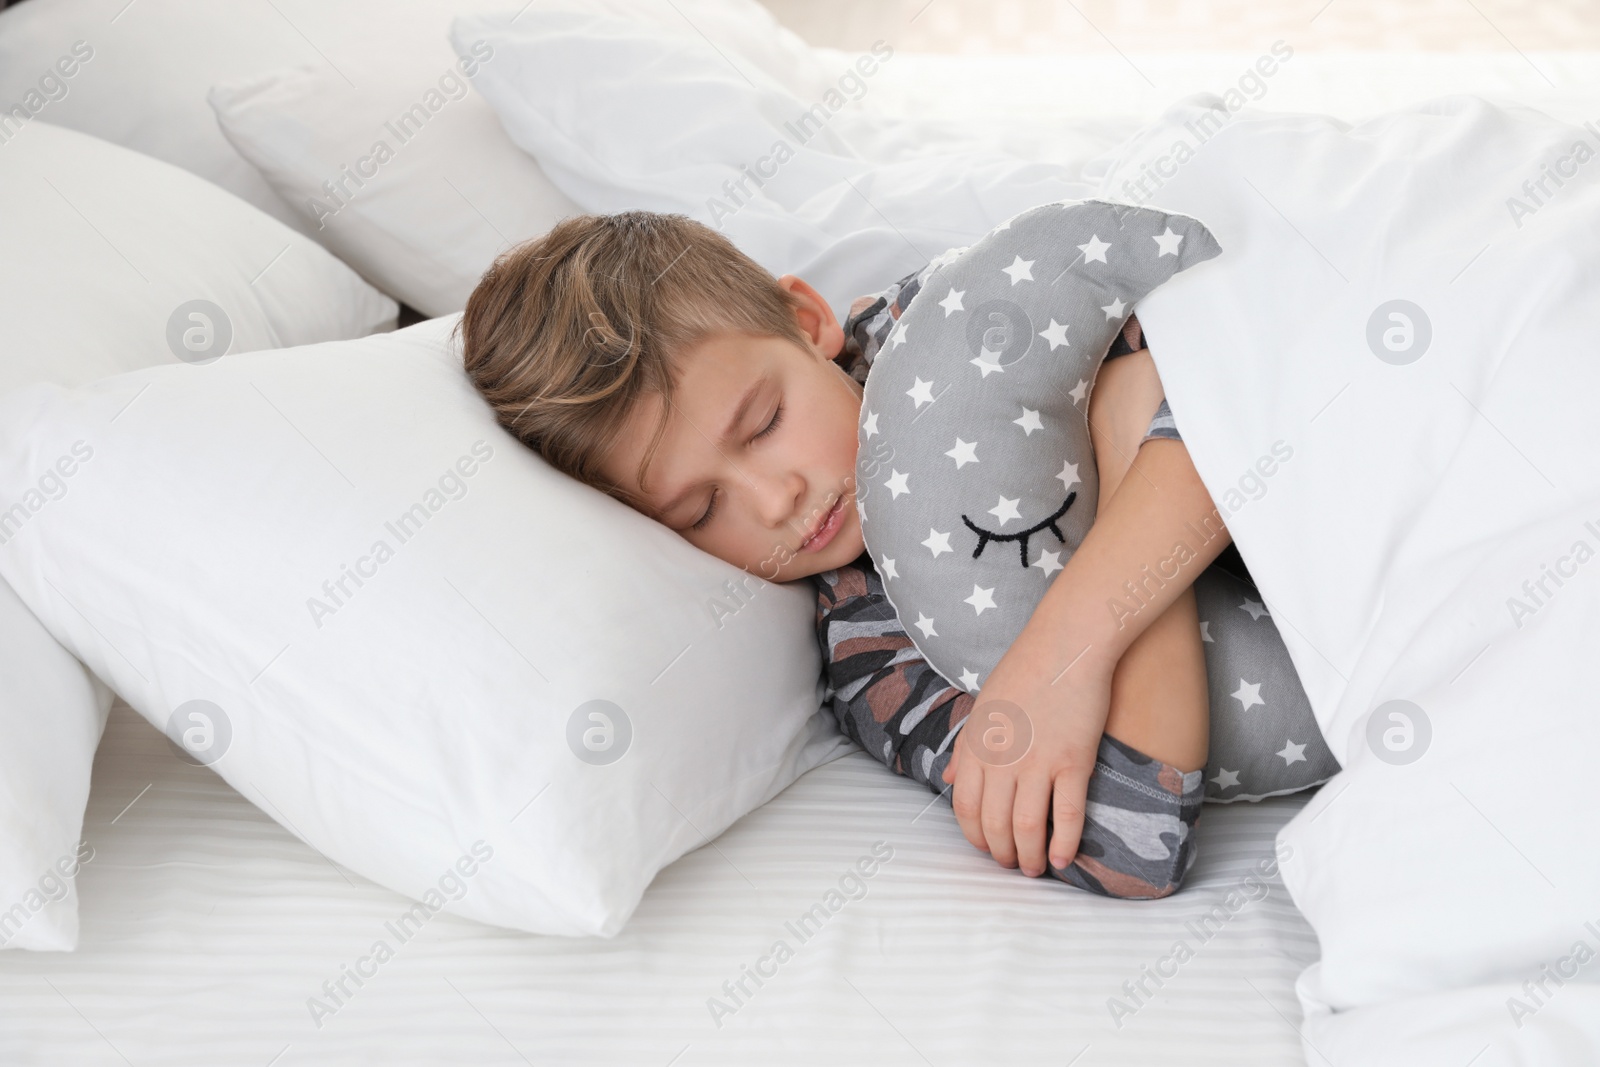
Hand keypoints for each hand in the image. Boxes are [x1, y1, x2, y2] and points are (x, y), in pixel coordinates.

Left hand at [941, 633, 1115, 876]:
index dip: (973, 836)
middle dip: (1000, 854)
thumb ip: (966, 745)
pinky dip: (1064, 844)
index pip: (965, 807)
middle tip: (1011, 865)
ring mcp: (1037, 763)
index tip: (984, 847)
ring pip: (1026, 828)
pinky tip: (1064, 859)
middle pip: (994, 825)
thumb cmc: (1026, 669)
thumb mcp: (982, 705)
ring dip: (1030, 857)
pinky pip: (1066, 816)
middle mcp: (1001, 760)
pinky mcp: (1073, 762)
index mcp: (976, 746)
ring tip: (1036, 868)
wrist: (1067, 644)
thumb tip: (953, 777)